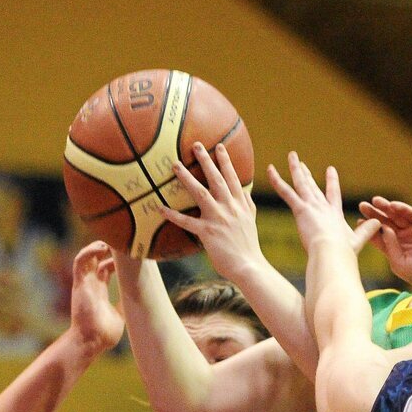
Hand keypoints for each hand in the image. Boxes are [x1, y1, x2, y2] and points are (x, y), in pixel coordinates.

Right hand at [70, 241, 123, 351]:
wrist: (92, 342)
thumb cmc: (104, 334)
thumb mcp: (121, 315)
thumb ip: (126, 304)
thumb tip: (141, 297)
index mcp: (100, 291)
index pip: (106, 269)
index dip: (116, 260)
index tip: (129, 254)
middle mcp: (91, 285)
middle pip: (96, 259)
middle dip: (107, 249)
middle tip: (122, 242)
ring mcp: (85, 283)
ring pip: (86, 257)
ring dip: (96, 246)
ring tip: (111, 241)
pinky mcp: (80, 284)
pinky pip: (79, 261)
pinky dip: (88, 251)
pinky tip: (100, 247)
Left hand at [160, 143, 262, 280]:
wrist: (249, 266)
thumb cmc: (248, 247)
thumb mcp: (252, 221)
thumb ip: (247, 205)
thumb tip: (245, 192)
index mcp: (240, 205)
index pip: (233, 178)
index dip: (226, 162)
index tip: (220, 146)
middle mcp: (230, 208)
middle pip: (216, 179)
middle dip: (206, 160)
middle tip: (195, 145)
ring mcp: (218, 219)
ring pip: (200, 193)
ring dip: (187, 178)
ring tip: (175, 165)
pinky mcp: (208, 233)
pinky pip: (186, 222)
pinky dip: (173, 215)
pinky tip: (160, 207)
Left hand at [269, 152, 378, 254]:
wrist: (332, 253)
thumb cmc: (343, 252)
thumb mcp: (357, 241)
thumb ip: (366, 231)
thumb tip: (378, 224)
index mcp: (334, 214)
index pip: (332, 194)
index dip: (331, 182)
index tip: (331, 170)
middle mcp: (322, 206)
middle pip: (312, 186)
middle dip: (306, 174)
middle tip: (302, 163)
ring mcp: (312, 206)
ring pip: (301, 183)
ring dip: (295, 168)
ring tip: (291, 156)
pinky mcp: (301, 209)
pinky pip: (286, 192)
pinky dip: (277, 180)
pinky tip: (270, 169)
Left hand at [358, 197, 411, 287]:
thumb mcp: (400, 264)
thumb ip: (390, 248)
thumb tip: (384, 229)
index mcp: (394, 249)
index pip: (378, 237)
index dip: (369, 229)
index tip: (358, 221)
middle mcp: (403, 238)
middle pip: (385, 223)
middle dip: (374, 214)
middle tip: (362, 205)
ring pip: (397, 216)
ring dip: (386, 208)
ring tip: (375, 201)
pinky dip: (403, 209)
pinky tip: (392, 205)